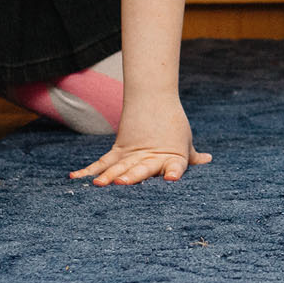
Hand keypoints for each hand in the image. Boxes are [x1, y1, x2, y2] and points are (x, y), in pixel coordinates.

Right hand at [70, 97, 209, 184]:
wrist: (153, 98)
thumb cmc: (172, 124)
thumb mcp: (184, 141)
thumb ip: (192, 156)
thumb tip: (208, 160)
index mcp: (172, 156)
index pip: (175, 165)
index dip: (174, 171)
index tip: (172, 178)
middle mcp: (151, 157)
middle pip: (141, 168)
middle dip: (133, 176)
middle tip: (123, 183)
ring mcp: (132, 153)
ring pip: (118, 166)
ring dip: (108, 175)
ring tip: (99, 184)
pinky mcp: (118, 150)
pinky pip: (102, 162)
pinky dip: (88, 171)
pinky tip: (74, 179)